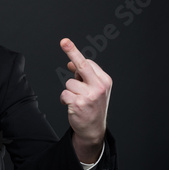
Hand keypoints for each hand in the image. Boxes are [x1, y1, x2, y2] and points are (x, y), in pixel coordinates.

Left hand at [59, 38, 111, 162]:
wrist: (93, 128)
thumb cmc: (92, 105)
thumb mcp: (93, 89)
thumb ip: (83, 76)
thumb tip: (70, 62)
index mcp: (104, 81)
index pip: (87, 62)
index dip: (74, 54)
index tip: (65, 42)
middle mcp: (99, 87)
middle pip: (82, 65)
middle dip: (72, 51)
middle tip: (64, 41)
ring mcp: (89, 96)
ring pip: (68, 83)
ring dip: (69, 91)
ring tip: (77, 100)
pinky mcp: (79, 104)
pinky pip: (64, 94)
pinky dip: (64, 100)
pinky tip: (72, 106)